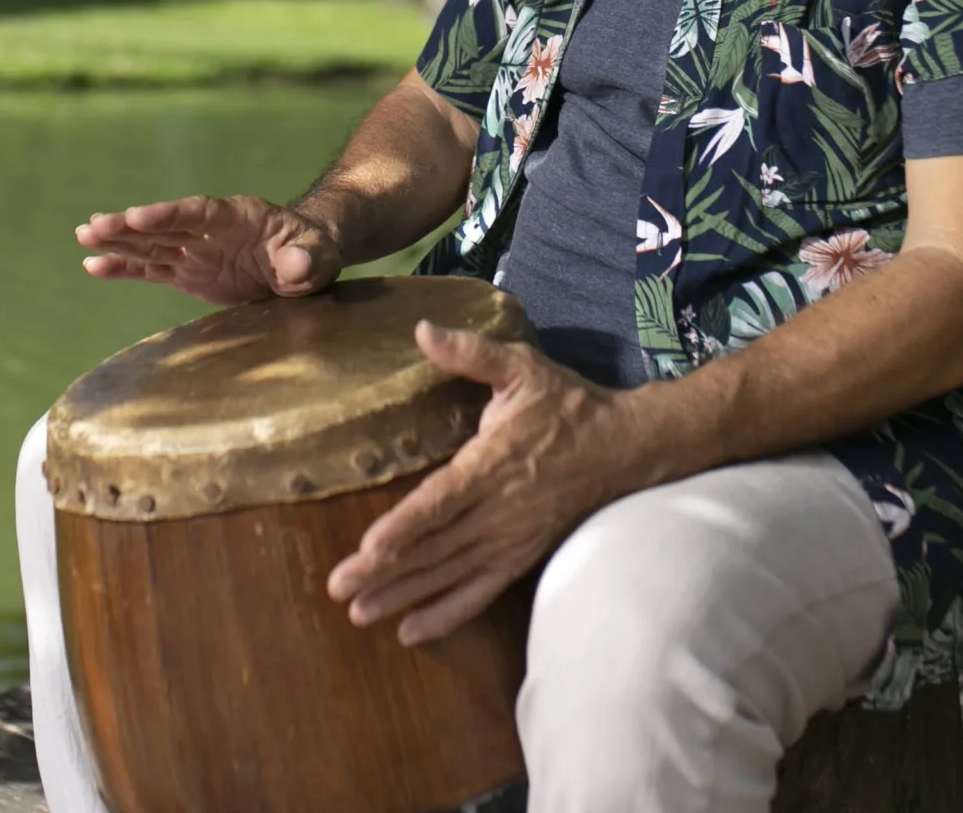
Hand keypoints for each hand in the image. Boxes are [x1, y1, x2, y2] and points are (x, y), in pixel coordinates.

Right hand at [75, 194, 341, 304]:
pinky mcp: (189, 272)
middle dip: (129, 226)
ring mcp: (196, 250)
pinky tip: (94, 268)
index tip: (135, 216)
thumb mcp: (319, 254)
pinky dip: (124, 269)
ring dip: (117, 242)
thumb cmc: (314, 250)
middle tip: (92, 227)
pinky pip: (152, 269)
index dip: (165, 214)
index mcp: (238, 216)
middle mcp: (209, 229)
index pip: (196, 212)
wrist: (305, 259)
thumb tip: (296, 267)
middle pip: (164, 225)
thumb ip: (308, 258)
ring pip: (150, 244)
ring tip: (82, 238)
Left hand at [327, 320, 641, 645]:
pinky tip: (410, 631)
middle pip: (437, 545)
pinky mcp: (522, 556)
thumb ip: (471, 354)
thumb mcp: (522, 368)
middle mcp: (501, 509)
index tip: (369, 546)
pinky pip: (481, 592)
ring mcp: (513, 539)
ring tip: (360, 612)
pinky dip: (447, 614)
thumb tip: (422, 330)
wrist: (624, 448)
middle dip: (386, 570)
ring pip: (452, 573)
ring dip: (405, 595)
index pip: (443, 500)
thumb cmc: (567, 405)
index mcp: (495, 462)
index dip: (406, 525)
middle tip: (338, 587)